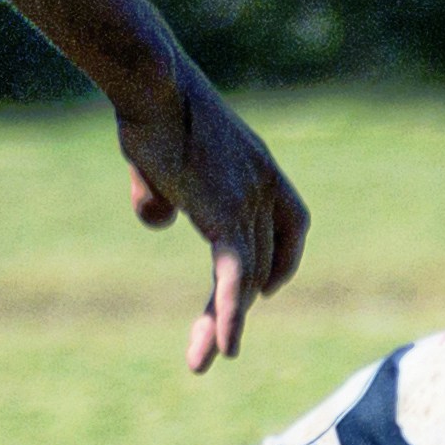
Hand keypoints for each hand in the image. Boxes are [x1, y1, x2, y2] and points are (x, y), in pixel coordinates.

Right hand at [114, 70, 312, 371]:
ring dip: (223, 323)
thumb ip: (165, 193)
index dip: (284, 257)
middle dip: (241, 300)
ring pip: (246, 277)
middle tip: (216, 342)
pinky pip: (233, 276)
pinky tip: (224, 348)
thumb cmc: (149, 110)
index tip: (267, 286)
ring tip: (204, 361)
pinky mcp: (224, 216)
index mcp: (260, 167)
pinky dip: (230, 313)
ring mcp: (249, 201)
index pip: (294, 223)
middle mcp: (264, 186)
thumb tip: (160, 221)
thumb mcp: (161, 158)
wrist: (152, 83)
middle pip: (264, 257)